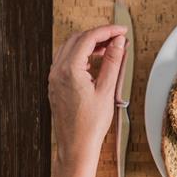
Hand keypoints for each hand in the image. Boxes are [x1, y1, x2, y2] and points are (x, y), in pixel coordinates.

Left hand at [49, 25, 126, 176]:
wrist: (76, 145)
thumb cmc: (91, 123)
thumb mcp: (107, 90)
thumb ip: (113, 62)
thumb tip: (118, 42)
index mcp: (69, 70)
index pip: (88, 38)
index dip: (107, 31)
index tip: (122, 31)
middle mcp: (57, 71)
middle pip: (77, 39)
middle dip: (98, 35)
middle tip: (118, 38)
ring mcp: (54, 78)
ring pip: (70, 48)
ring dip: (89, 44)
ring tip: (110, 48)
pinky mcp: (56, 85)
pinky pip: (66, 60)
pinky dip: (82, 55)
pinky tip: (96, 62)